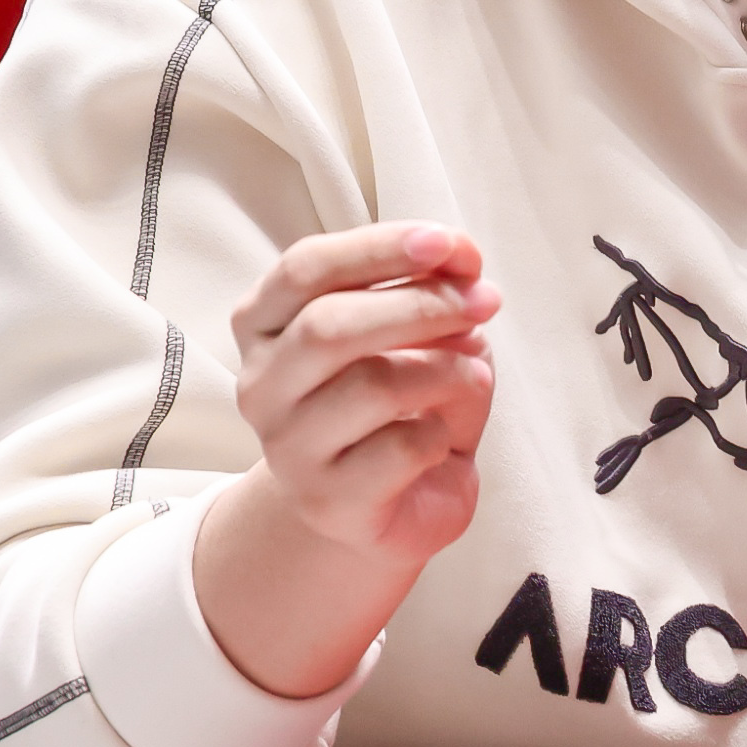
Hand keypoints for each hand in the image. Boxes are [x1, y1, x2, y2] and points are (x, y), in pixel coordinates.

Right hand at [225, 220, 499, 566]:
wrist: (388, 505)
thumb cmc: (399, 402)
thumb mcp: (413, 333)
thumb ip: (427, 292)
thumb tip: (463, 271)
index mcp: (264, 326)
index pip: (305, 268)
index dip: (377, 246)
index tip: (446, 242)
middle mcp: (261, 385)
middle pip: (328, 324)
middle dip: (420, 303)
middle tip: (485, 300)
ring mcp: (286, 449)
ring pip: (370, 385)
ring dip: (445, 368)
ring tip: (475, 374)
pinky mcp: (328, 501)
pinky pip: (400, 448)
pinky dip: (442, 430)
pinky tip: (444, 436)